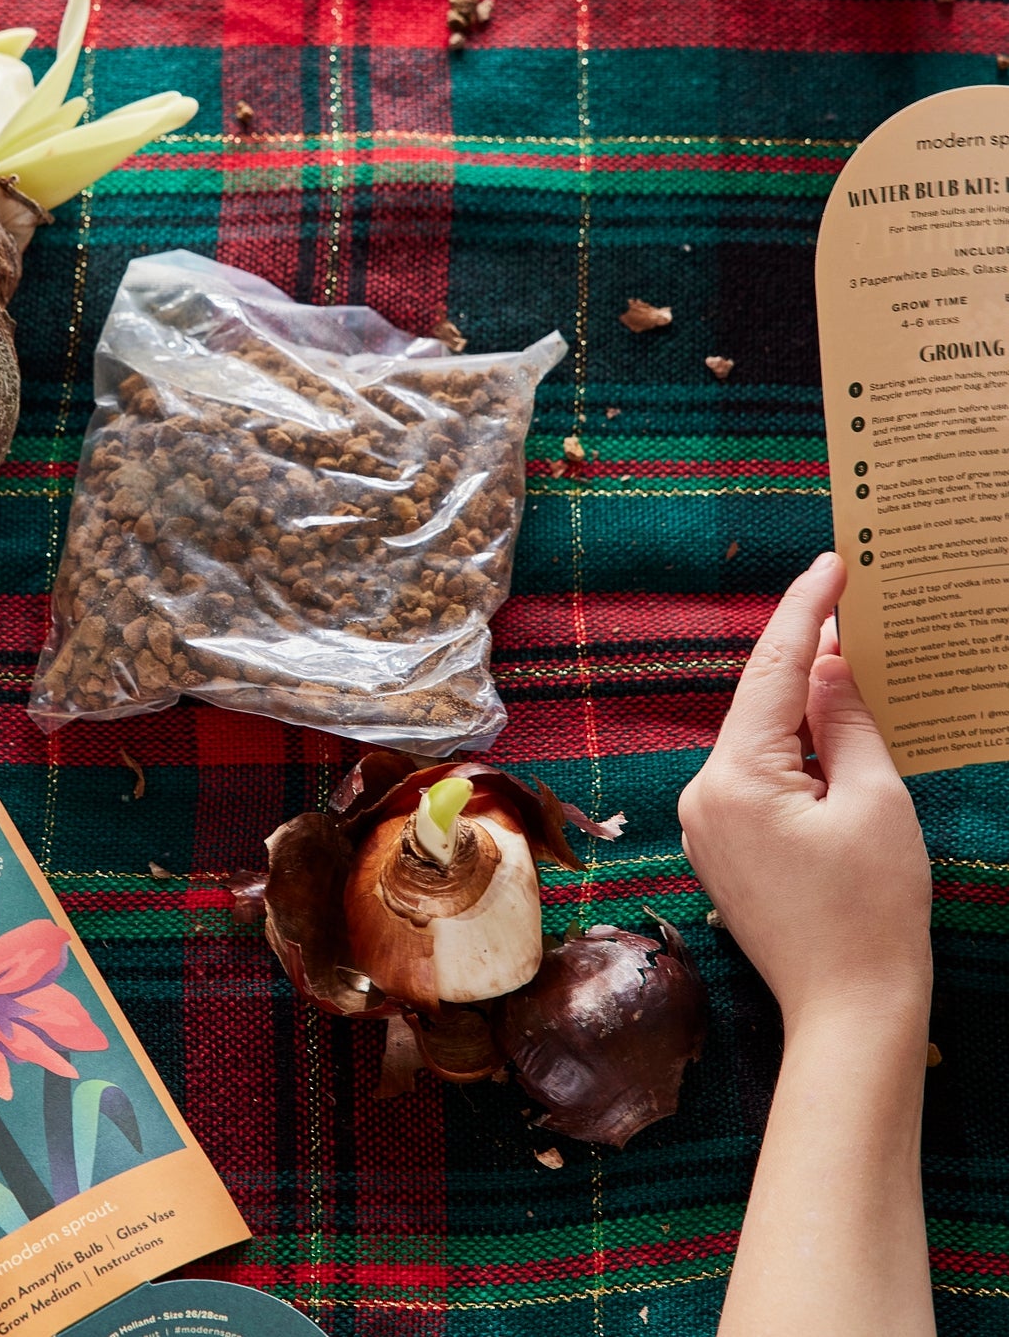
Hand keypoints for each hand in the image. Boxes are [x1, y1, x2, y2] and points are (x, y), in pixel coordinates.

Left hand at [678, 552, 931, 1029]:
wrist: (848, 1011)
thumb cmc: (873, 911)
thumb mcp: (873, 801)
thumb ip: (844, 721)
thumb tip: (828, 663)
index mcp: (734, 777)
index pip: (771, 671)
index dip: (804, 612)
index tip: (831, 564)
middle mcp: (700, 793)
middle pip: (758, 706)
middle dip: (805, 660)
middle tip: (851, 604)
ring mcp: (702, 824)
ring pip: (756, 743)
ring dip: (799, 712)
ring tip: (853, 669)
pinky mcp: (718, 846)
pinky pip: (752, 780)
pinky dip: (789, 755)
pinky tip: (829, 740)